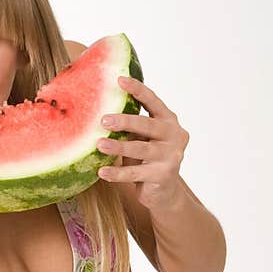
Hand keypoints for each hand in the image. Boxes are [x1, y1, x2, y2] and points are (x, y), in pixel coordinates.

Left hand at [96, 76, 189, 210]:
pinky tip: (102, 172)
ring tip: (99, 144)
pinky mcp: (164, 175)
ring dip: (119, 147)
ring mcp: (172, 155)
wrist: (162, 192)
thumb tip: (98, 110)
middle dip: (125, 121)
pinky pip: (135, 173)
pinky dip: (117, 173)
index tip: (119, 80)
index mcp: (168, 120)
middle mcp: (174, 135)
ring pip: (141, 148)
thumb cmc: (146, 158)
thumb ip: (130, 125)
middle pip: (148, 125)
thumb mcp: (140, 138)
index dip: (137, 90)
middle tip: (104, 120)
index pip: (153, 101)